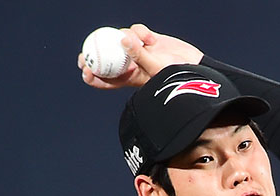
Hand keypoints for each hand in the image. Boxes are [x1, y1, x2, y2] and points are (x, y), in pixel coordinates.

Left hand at [77, 24, 203, 89]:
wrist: (195, 67)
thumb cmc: (177, 76)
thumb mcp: (157, 69)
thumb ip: (139, 55)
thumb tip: (122, 39)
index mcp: (130, 79)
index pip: (107, 81)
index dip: (93, 76)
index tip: (85, 70)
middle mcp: (131, 65)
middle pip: (107, 59)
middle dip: (95, 54)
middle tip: (84, 52)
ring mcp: (138, 51)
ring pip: (121, 40)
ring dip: (127, 38)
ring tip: (142, 43)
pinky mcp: (147, 40)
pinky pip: (136, 30)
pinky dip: (140, 31)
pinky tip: (150, 38)